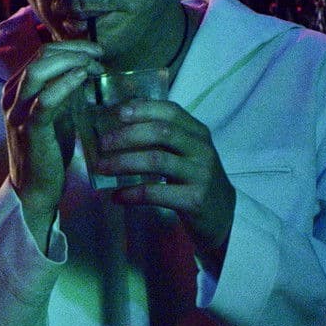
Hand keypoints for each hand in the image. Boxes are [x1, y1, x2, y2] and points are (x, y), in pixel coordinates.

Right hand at [2, 40, 102, 246]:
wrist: (36, 187)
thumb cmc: (48, 149)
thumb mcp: (57, 112)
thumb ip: (64, 89)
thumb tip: (86, 65)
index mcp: (17, 89)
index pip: (42, 53)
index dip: (71, 47)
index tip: (96, 52)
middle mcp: (12, 96)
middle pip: (41, 57)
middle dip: (74, 50)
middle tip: (99, 55)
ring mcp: (18, 112)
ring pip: (38, 72)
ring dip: (70, 62)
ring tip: (93, 65)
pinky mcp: (29, 129)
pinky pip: (45, 100)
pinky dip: (65, 84)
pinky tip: (82, 78)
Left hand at [94, 99, 235, 271]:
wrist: (224, 216)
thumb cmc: (195, 180)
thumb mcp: (186, 153)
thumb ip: (164, 137)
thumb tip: (120, 120)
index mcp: (198, 133)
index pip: (171, 111)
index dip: (143, 109)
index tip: (117, 113)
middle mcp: (201, 149)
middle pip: (161, 132)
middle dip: (127, 135)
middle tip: (102, 144)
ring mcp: (200, 174)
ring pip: (156, 160)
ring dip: (123, 162)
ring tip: (101, 168)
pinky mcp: (194, 200)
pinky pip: (157, 192)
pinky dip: (132, 193)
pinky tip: (117, 196)